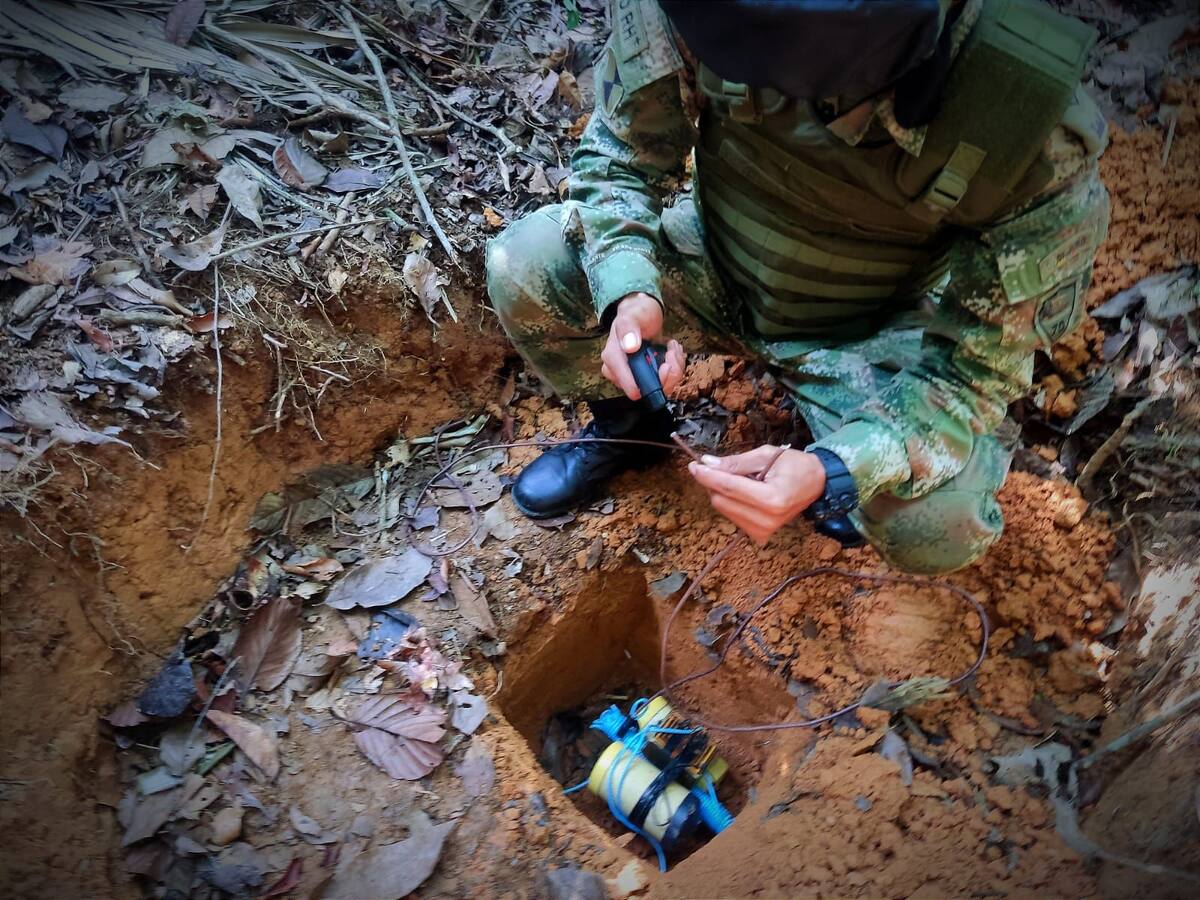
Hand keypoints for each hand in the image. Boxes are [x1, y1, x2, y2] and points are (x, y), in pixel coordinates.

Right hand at [600, 292, 684, 400]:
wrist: (645, 314)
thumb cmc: (636, 314)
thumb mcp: (632, 315)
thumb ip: (628, 328)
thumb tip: (629, 346)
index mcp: (613, 359)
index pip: (627, 384)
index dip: (649, 381)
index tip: (664, 367)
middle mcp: (621, 372)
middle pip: (647, 389)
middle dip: (666, 373)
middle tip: (671, 352)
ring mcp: (636, 375)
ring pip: (660, 386)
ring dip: (673, 367)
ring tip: (671, 348)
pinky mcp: (648, 376)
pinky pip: (666, 380)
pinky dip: (674, 366)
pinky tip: (671, 351)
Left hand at [687, 446, 826, 544]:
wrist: (816, 484)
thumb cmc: (795, 465)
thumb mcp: (766, 455)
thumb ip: (736, 463)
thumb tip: (708, 463)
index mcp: (772, 500)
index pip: (729, 488)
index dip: (707, 476)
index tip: (694, 465)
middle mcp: (767, 520)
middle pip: (722, 500)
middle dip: (713, 482)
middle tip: (716, 466)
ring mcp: (763, 531)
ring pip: (724, 509)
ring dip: (722, 492)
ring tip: (741, 479)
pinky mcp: (760, 536)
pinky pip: (732, 516)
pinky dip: (731, 502)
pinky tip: (745, 492)